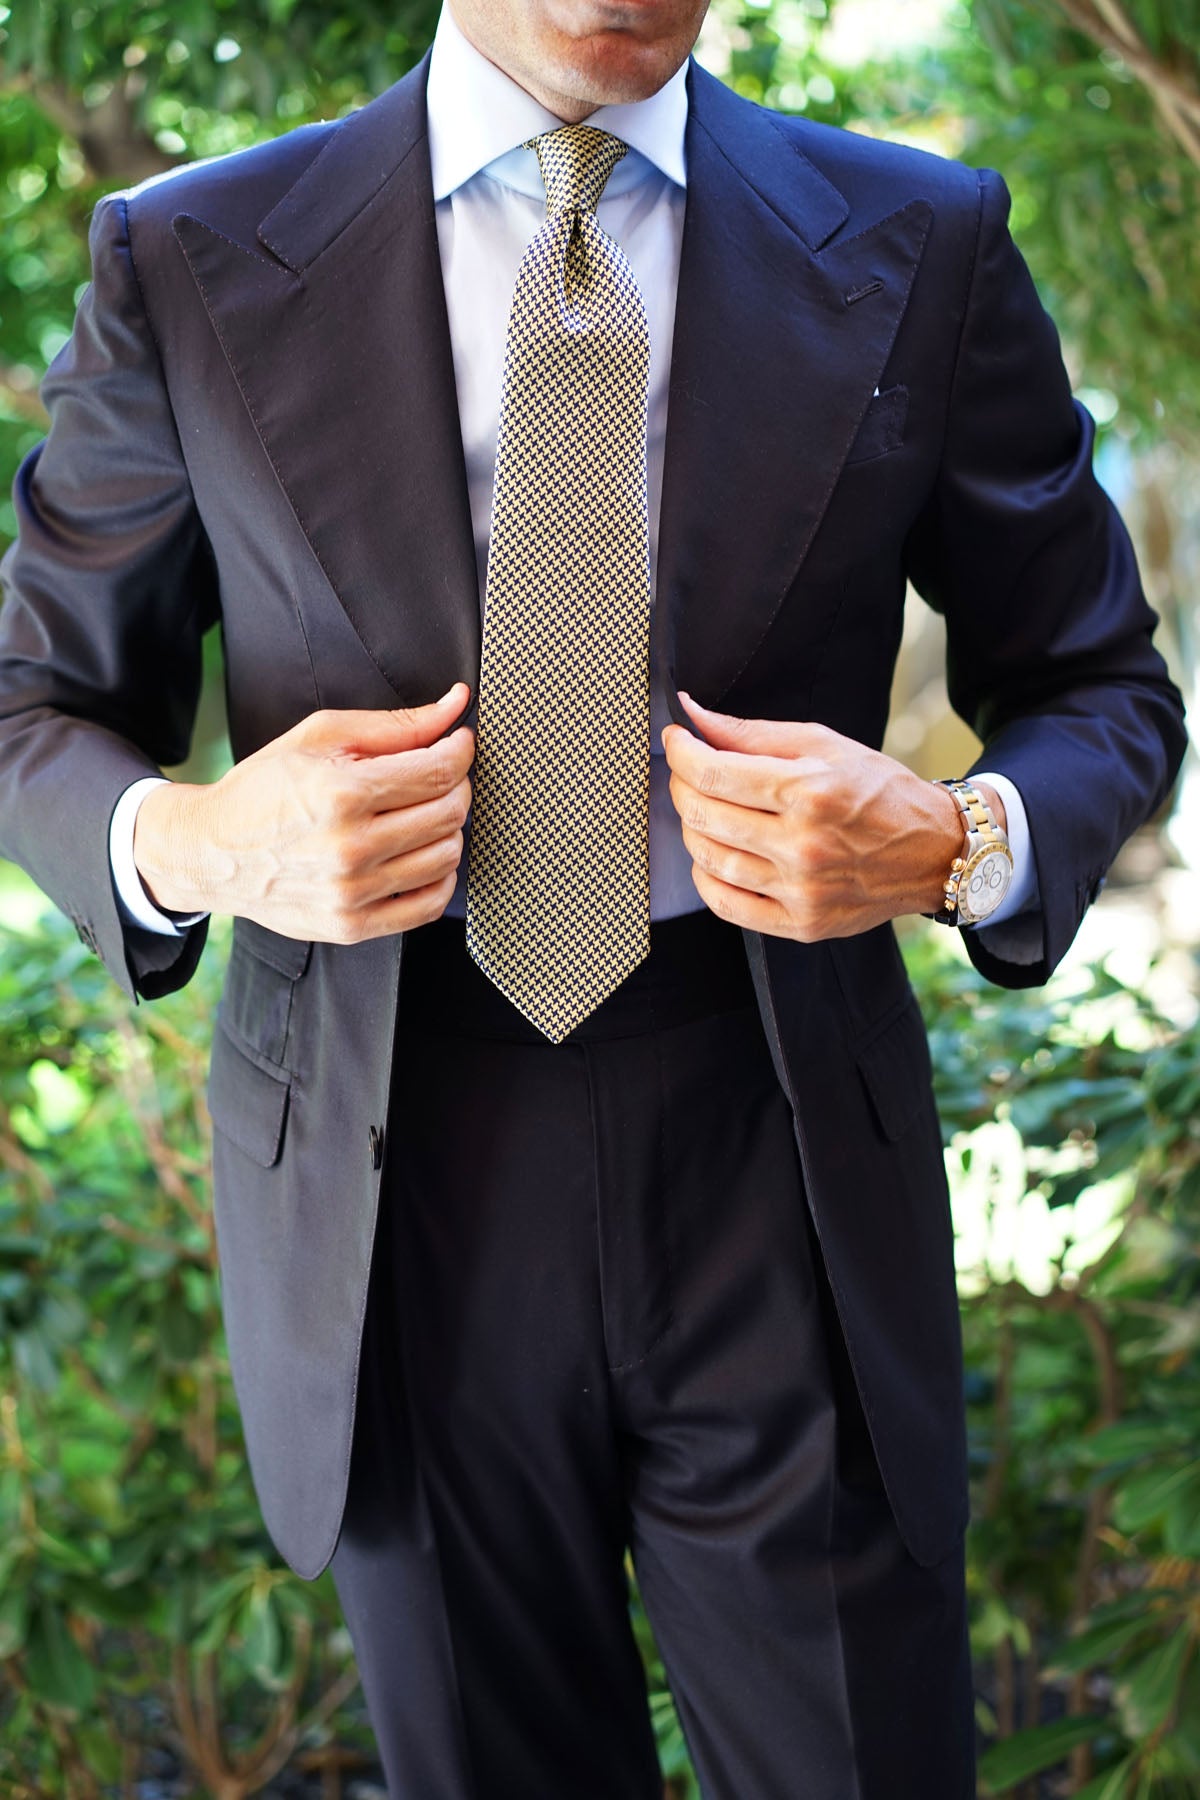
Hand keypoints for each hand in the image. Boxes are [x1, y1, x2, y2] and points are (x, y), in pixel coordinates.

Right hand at [134, 684, 473, 941]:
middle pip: (448, 814)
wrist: (212, 852)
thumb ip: (395, 725)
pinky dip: (439, 879)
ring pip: (446, 858)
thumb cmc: (264, 789)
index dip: (458, 752)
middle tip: (437, 776)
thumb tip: (454, 706)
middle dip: (455, 787)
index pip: (437, 772)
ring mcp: (351, 892)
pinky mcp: (351, 926)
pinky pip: (428, 906)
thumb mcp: (319, 736)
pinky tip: (419, 856)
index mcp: (340, 793)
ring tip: (422, 814)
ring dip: (448, 830)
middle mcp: (349, 847)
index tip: (456, 744)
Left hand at [662, 693, 1005, 941]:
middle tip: (689, 773)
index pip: (713, 773)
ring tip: (705, 811)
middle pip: (703, 816)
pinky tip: (716, 856)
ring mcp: (801, 889)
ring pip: (709, 860)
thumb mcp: (824, 745)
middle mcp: (802, 844)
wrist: (935, 852)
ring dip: (692, 831)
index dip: (680, 753)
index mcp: (809, 791)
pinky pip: (727, 905)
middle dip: (682, 787)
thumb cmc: (879, 792)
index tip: (676, 741)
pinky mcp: (802, 923)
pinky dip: (707, 878)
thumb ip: (752, 733)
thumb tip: (693, 715)